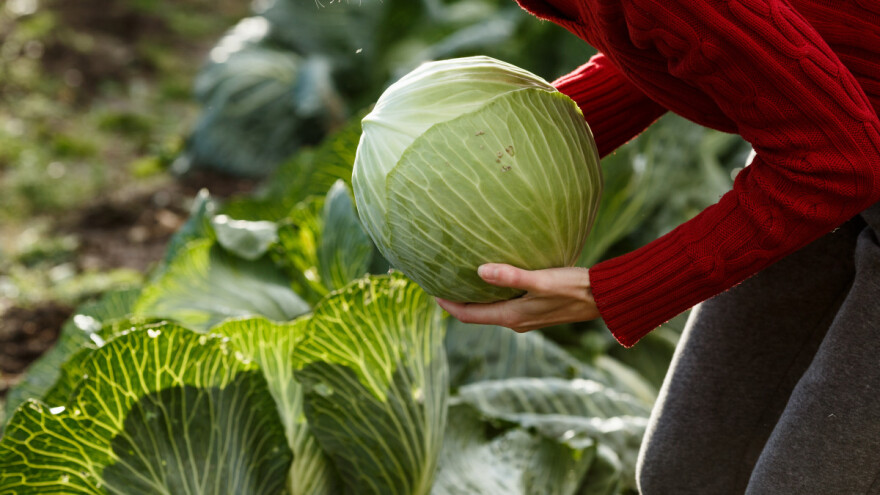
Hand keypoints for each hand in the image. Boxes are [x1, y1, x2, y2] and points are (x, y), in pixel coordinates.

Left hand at [435, 263, 599, 332]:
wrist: (604, 298)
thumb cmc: (575, 287)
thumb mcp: (542, 280)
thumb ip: (512, 276)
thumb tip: (479, 271)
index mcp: (512, 317)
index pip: (468, 314)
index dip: (446, 304)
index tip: (429, 289)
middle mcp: (515, 321)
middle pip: (475, 313)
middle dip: (456, 300)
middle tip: (439, 281)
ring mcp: (526, 316)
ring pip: (490, 309)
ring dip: (473, 297)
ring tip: (459, 278)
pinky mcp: (536, 309)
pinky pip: (504, 304)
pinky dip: (491, 294)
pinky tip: (491, 277)